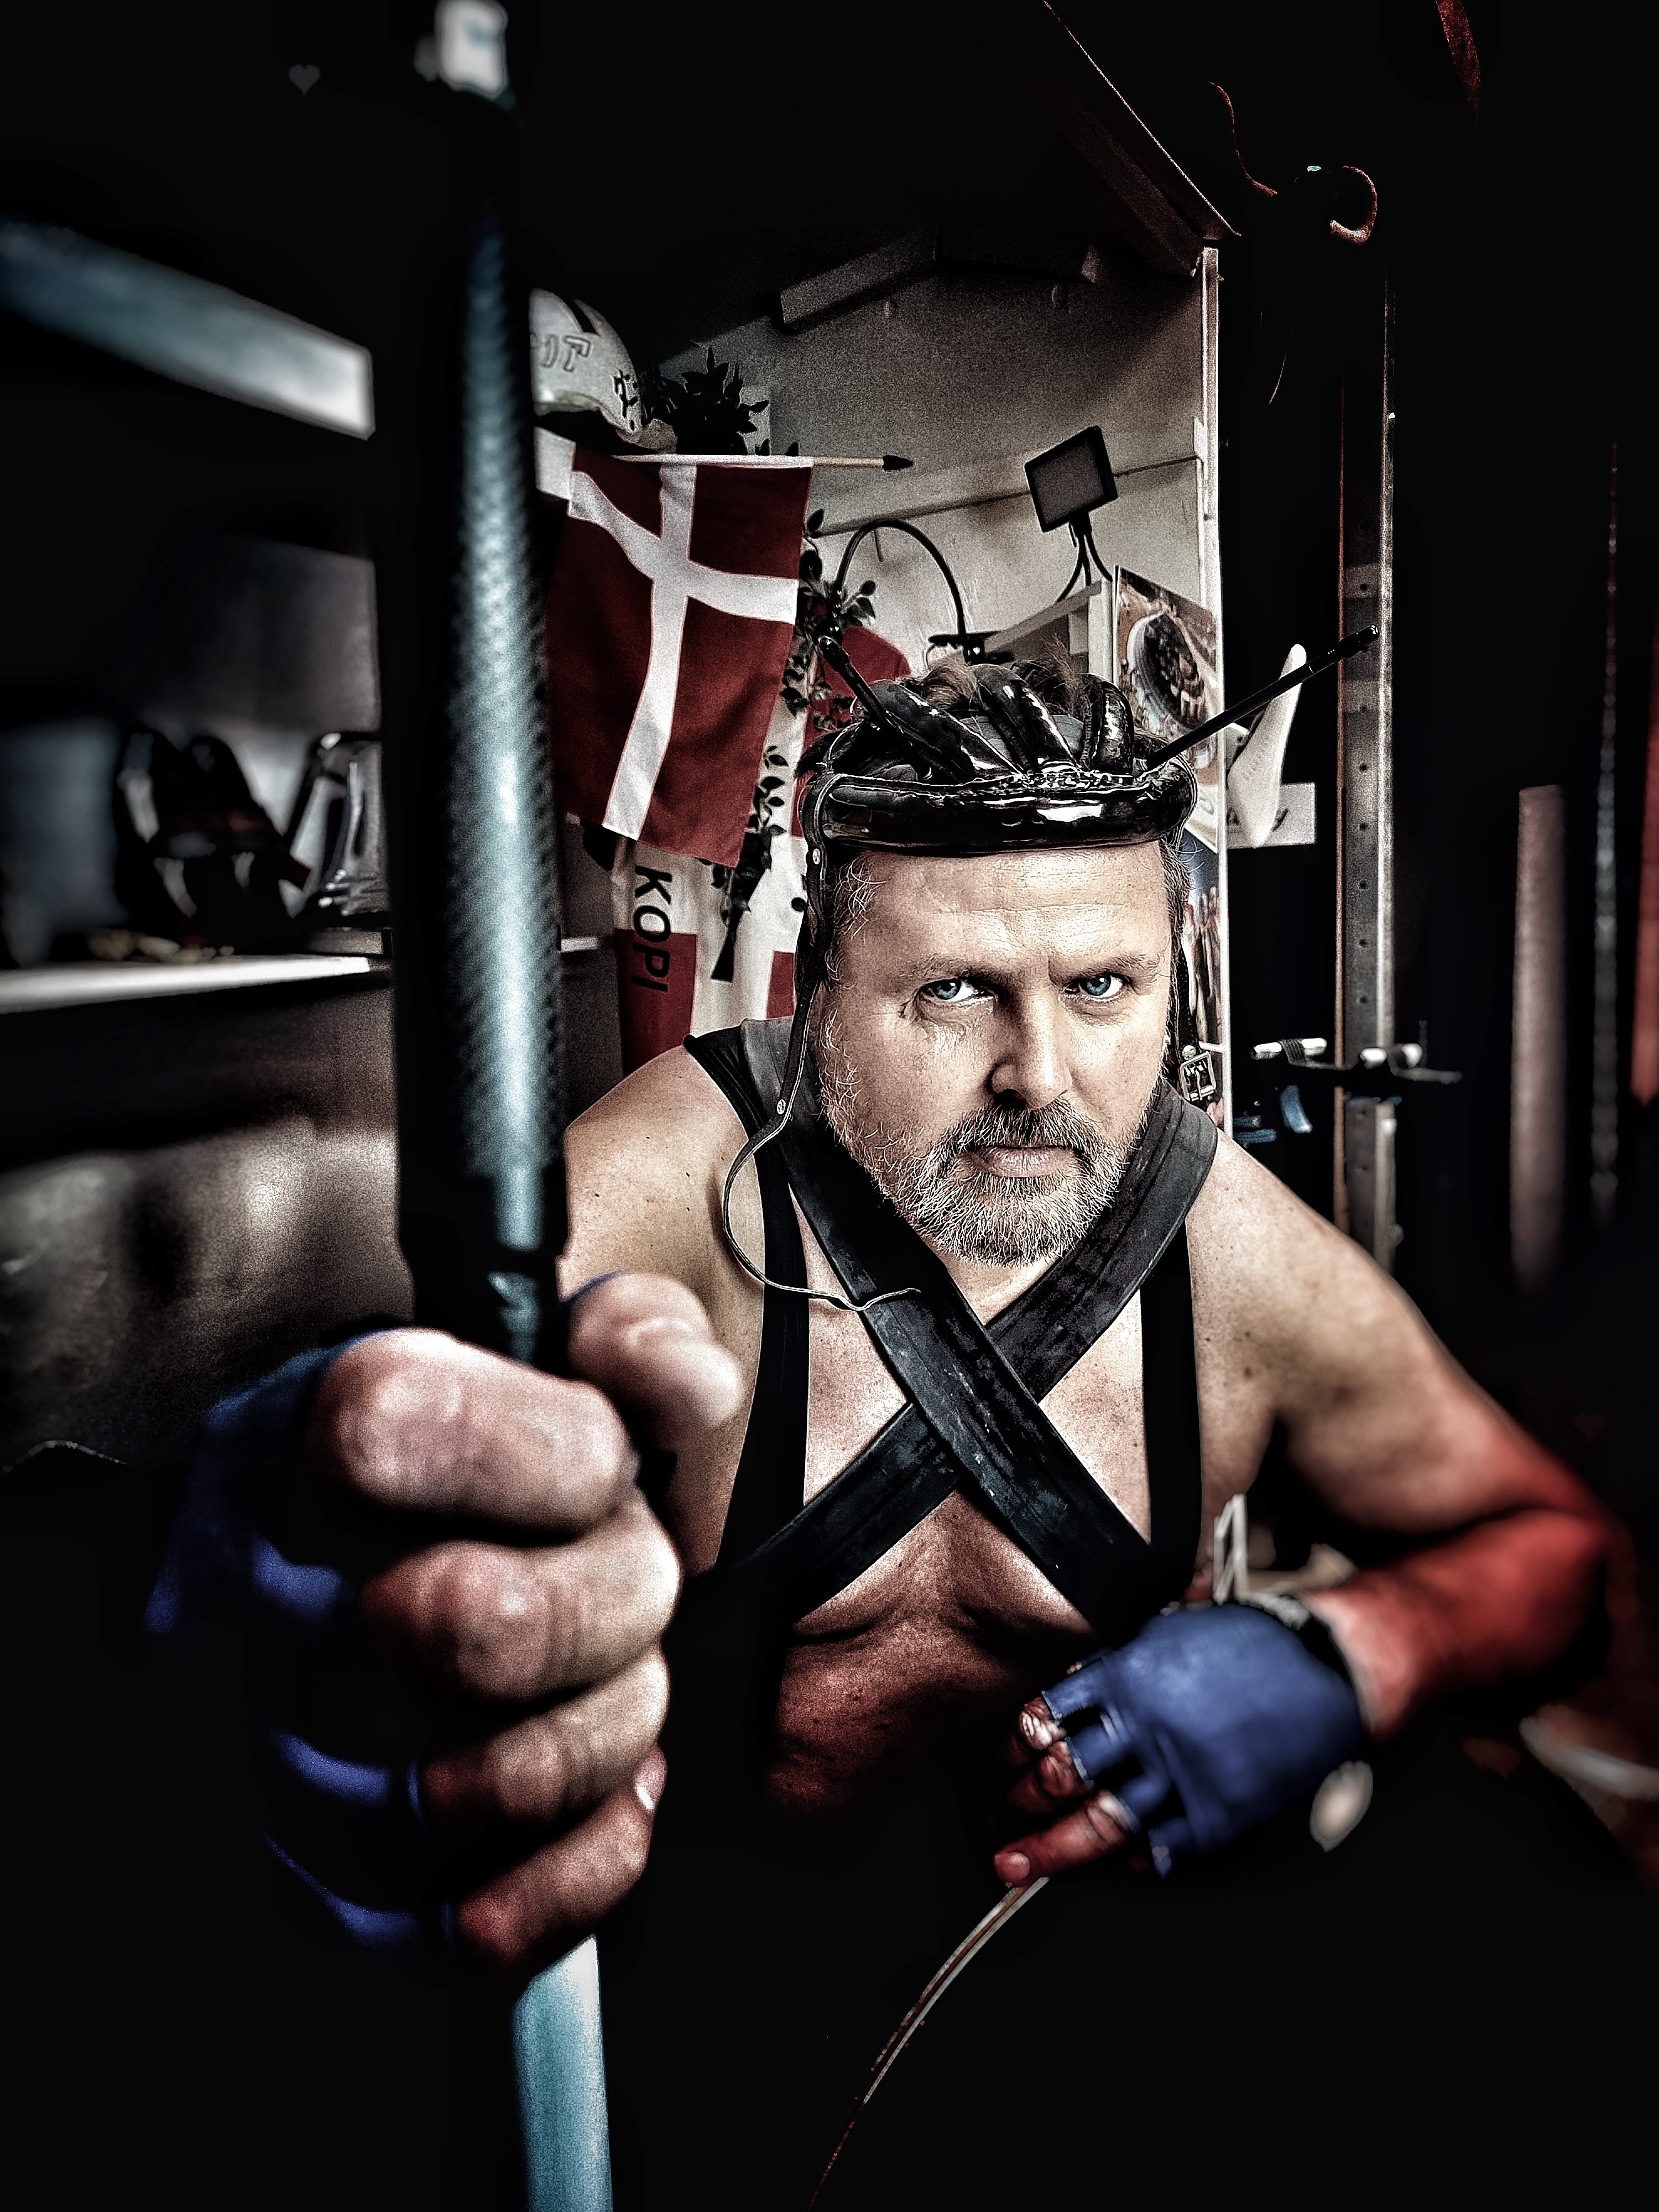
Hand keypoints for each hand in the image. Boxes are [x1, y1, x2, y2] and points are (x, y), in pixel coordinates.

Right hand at [149, 1275, 740, 1975]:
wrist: (583, 1604)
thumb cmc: (584, 1470)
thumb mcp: (621, 1363)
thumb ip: (645, 1339)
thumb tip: (680, 1382)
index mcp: (304, 1427)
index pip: (380, 1427)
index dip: (541, 1457)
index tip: (611, 1464)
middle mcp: (254, 1584)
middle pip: (459, 1626)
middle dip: (615, 1607)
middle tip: (642, 1580)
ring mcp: (274, 1747)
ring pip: (468, 1788)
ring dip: (607, 1734)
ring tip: (626, 1682)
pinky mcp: (328, 1885)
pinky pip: (459, 1928)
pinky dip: (579, 1867)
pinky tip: (614, 1796)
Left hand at [995, 1604, 1363, 1883]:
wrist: (1327, 1668)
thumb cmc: (1251, 1644)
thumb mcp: (1167, 1631)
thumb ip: (1115, 1665)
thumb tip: (1068, 1694)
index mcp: (1130, 1674)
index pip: (1047, 1716)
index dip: (1015, 1747)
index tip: (1005, 1763)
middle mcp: (1150, 1727)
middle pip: (1062, 1777)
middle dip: (1019, 1804)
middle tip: (998, 1819)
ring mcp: (1185, 1775)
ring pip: (1101, 1822)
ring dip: (1052, 1849)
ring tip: (1019, 1862)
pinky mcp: (1222, 1812)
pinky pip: (1162, 1849)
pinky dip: (1133, 1860)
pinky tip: (1116, 1863)